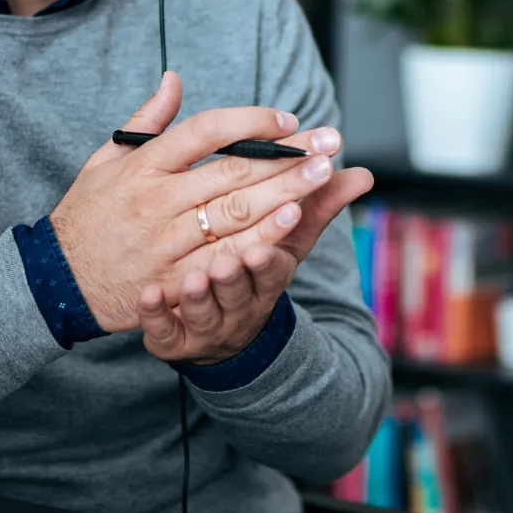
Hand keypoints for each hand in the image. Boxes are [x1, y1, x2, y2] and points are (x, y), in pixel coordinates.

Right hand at [49, 72, 346, 333]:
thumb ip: (146, 121)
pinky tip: (290, 226)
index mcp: (144, 165)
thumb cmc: (87, 214)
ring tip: (324, 176)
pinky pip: (223, 258)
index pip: (206, 131)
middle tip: (330, 143)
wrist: (56, 280)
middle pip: (232, 172)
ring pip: (234, 213)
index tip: (289, 119)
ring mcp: (164, 241)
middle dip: (287, 157)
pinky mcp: (171, 278)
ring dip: (284, 193)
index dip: (251, 122)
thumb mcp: (105, 160)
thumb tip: (175, 79)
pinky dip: (258, 242)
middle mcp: (156, 199)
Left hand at [137, 165, 374, 365]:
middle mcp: (238, 302)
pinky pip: (163, 330)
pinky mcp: (173, 337)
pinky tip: (148, 296)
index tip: (286, 215)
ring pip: (205, 310)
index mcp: (265, 277)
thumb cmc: (253, 271)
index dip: (279, 239)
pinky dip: (156, 314)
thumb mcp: (288, 244)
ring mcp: (205, 322)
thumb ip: (318, 207)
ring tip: (195, 278)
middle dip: (242, 271)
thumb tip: (364, 175)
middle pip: (241, 286)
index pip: (276, 261)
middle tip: (241, 255)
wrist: (219, 331)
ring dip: (201, 295)